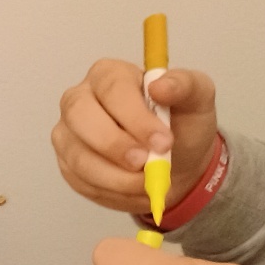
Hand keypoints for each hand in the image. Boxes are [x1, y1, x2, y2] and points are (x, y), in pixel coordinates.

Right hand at [53, 59, 219, 214]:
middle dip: (114, 145)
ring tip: (146, 182)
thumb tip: (159, 86)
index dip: (135, 118)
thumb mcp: (197, 98)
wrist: (174, 162)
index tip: (162, 142)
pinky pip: (79, 181)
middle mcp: (79, 99)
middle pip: (80, 116)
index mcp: (109, 74)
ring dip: (115, 176)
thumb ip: (184, 85)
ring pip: (78, 156)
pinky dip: (109, 190)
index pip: (113, 89)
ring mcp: (68, 133)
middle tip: (145, 165)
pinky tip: (132, 188)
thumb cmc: (181, 125)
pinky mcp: (66, 163)